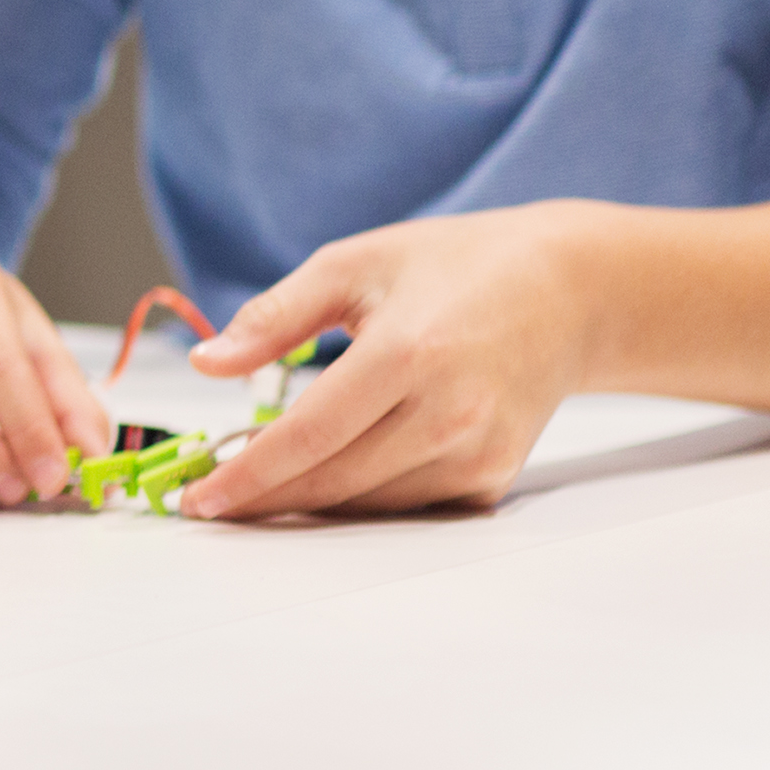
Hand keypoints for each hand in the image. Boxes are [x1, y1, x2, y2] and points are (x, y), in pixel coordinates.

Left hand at [175, 205, 592, 518]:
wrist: (569, 292)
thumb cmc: (456, 267)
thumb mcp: (352, 265)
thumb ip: (274, 317)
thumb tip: (206, 363)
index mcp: (406, 354)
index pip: (308, 435)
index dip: (248, 474)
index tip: (200, 496)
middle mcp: (448, 413)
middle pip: (334, 481)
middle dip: (264, 499)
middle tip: (209, 502)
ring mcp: (478, 451)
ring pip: (370, 503)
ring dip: (308, 504)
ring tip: (254, 487)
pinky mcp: (494, 474)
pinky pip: (409, 503)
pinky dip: (361, 498)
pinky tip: (323, 479)